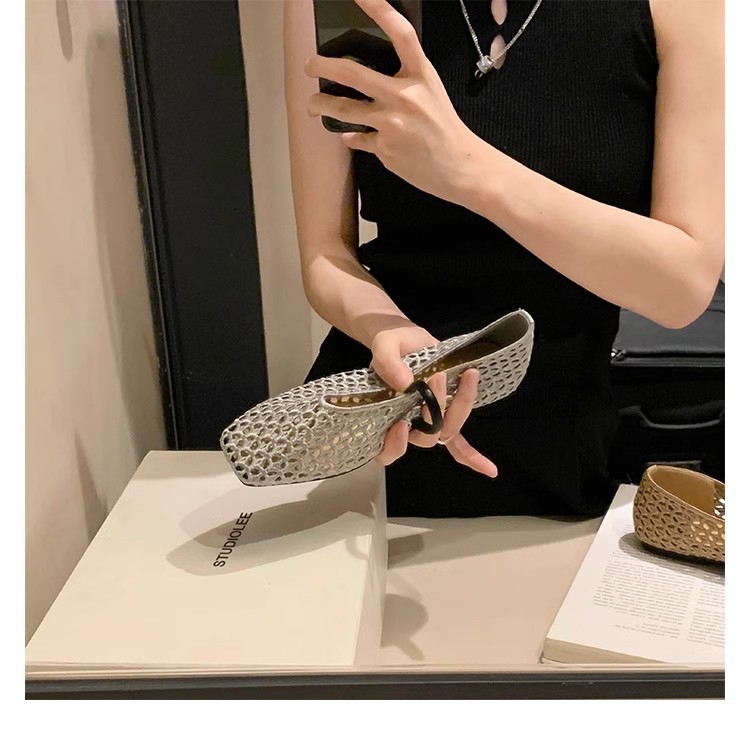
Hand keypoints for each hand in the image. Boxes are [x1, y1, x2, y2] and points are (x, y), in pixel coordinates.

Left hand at [304, 0, 488, 204]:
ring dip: (323, 105)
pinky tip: (348, 136)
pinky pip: (358, 139)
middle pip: (354, 74)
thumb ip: (405, 79)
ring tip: (312, 105)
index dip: (379, 8)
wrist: (459, 167)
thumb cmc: (445, 128)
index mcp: (420, 76)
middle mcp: (404, 96)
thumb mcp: (431, 91)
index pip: (400, 34)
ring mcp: (392, 124)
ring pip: (346, 110)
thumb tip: (371, 77)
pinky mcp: (384, 148)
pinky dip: (352, 137)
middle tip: (310, 65)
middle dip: (324, 67)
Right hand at [369, 325, 498, 477]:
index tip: (400, 424)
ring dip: (460, 408)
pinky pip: (459, 443)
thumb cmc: (390, 347)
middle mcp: (407, 426)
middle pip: (425, 437)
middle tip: (436, 375)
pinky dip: (472, 456)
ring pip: (447, 432)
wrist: (405, 339)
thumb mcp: (384, 348)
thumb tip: (406, 383)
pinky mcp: (446, 416)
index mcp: (386, 417)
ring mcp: (429, 423)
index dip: (394, 445)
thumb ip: (387, 363)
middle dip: (434, 409)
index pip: (386, 450)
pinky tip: (490, 471)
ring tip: (467, 374)